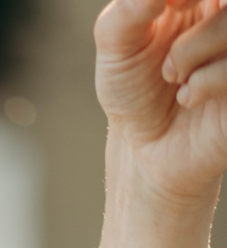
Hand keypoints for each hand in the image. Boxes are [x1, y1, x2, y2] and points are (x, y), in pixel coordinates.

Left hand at [96, 0, 226, 204]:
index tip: (169, 3)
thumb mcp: (118, 45)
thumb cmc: (136, 88)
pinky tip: (188, 96)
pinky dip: (207, 80)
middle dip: (200, 18)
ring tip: (172, 75)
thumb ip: (129, 9)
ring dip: (193, 48)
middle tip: (174, 11)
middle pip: (226, 0)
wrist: (148, 148)